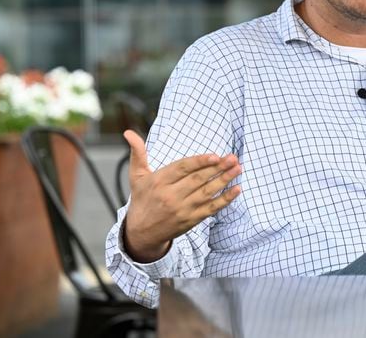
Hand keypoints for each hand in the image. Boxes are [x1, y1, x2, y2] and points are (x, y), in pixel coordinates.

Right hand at [122, 130, 241, 262]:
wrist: (141, 232)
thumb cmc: (142, 199)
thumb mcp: (137, 176)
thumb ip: (138, 153)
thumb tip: (128, 132)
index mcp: (159, 182)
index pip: (182, 169)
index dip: (199, 162)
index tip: (215, 155)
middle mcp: (171, 196)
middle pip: (198, 180)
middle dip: (217, 168)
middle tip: (233, 158)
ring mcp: (182, 209)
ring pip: (207, 193)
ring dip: (224, 180)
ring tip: (238, 168)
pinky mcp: (192, 219)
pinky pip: (211, 208)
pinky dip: (225, 199)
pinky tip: (237, 189)